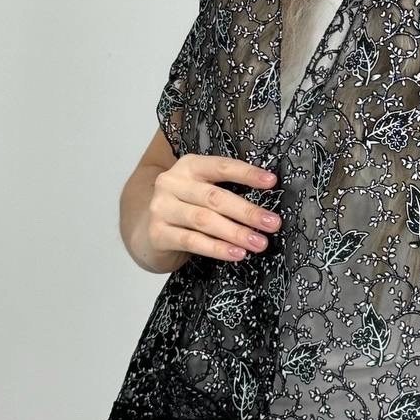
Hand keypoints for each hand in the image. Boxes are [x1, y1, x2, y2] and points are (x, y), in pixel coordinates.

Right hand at [145, 154, 280, 267]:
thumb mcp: (201, 190)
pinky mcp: (158, 233)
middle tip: (272, 223)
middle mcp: (171, 183)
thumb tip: (266, 202)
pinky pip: (192, 241)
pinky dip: (217, 248)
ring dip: (236, 233)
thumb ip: (224, 189)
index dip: (247, 174)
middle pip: (215, 197)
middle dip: (247, 211)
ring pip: (204, 220)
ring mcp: (162, 208)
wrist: (148, 232)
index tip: (271, 182)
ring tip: (258, 242)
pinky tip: (236, 253)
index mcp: (188, 166)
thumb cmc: (185, 208)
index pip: (221, 166)